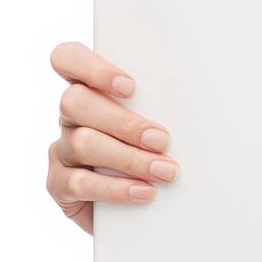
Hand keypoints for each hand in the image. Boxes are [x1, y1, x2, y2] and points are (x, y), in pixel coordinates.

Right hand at [47, 42, 178, 233]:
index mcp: (91, 89)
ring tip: (165, 171)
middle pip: (76, 102)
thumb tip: (203, 99)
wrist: (143, 203)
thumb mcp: (160, 121)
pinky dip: (116, 188)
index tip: (130, 87)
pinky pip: (79, 183)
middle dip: (124, 122)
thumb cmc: (157, 148)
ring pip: (83, 143)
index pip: (69, 58)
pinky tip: (144, 192)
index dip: (91, 67)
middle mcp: (71, 115)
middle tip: (162, 140)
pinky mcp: (58, 184)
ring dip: (129, 158)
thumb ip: (164, 105)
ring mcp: (61, 149)